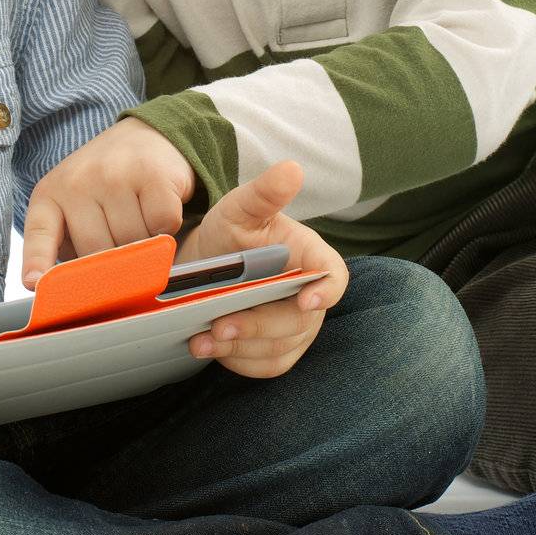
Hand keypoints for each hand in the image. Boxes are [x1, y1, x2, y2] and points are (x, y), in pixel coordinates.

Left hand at [21, 117, 195, 288]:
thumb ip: (71, 244)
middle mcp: (79, 182)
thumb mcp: (75, 207)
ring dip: (144, 244)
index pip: (39, 233)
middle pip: (97, 253)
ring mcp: (115, 175)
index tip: (34, 283)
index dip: (37, 261)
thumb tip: (82, 290)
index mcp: (51, 194)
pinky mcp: (152, 174)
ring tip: (139, 220)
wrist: (145, 136)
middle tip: (120, 241)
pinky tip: (157, 209)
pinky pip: (163, 226)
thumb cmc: (106, 183)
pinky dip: (167, 227)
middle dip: (113, 260)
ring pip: (133, 243)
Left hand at [179, 160, 348, 378]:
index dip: (326, 290)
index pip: (333, 276)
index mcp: (310, 257)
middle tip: (220, 324)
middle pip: (298, 321)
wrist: (206, 264)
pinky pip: (265, 365)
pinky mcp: (276, 350)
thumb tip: (292, 169)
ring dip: (241, 347)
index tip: (305, 300)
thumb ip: (265, 193)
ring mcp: (296, 327)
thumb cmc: (230, 232)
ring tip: (202, 340)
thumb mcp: (240, 207)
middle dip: (258, 325)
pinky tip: (211, 349)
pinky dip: (237, 361)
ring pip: (279, 348)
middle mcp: (310, 296)